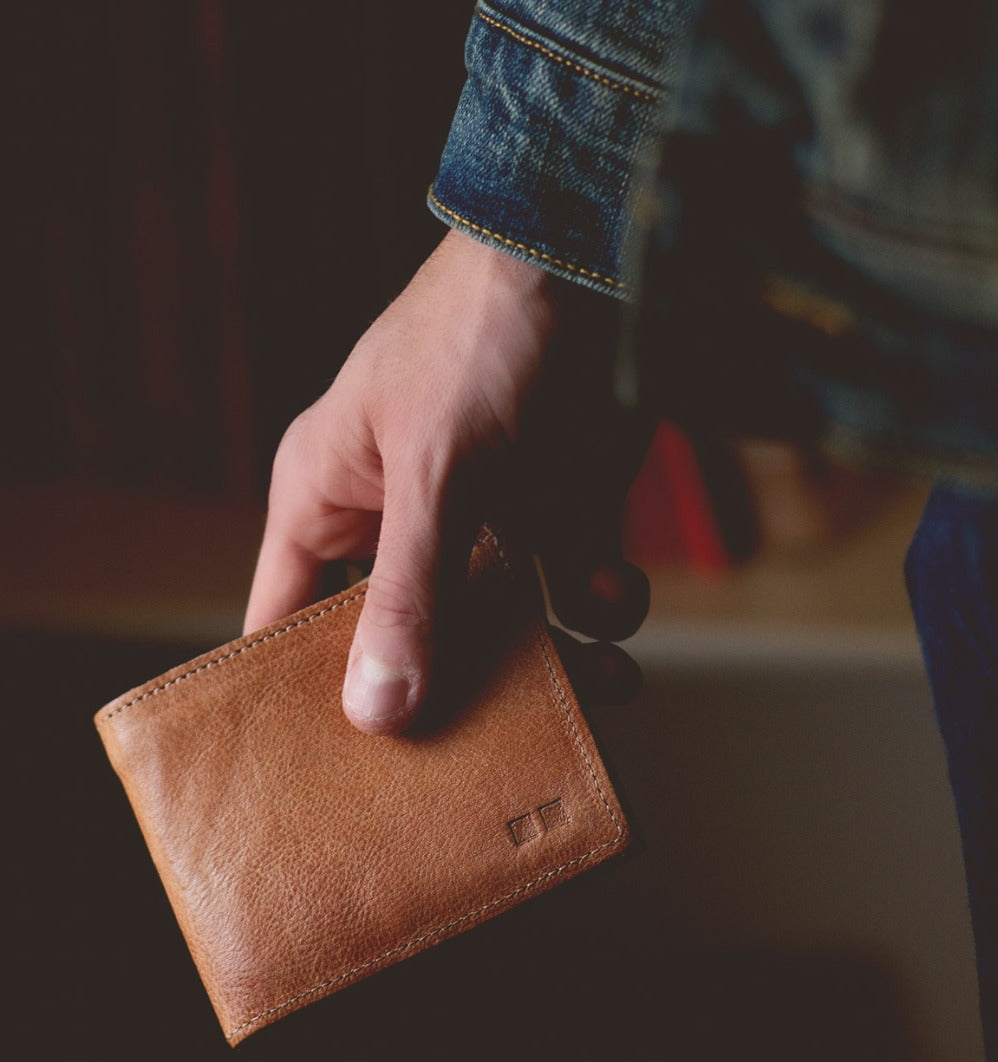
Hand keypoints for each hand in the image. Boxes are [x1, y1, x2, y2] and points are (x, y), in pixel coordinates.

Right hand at [245, 230, 649, 732]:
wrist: (601, 253)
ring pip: (504, 626)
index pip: (285, 618)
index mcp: (331, 498)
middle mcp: (402, 517)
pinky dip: (601, 601)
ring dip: (552, 657)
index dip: (295, 694)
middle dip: (452, 692)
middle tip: (488, 758)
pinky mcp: (559, 507)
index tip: (325, 775)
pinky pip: (572, 588)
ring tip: (597, 682)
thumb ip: (411, 593)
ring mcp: (484, 516)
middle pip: (407, 639)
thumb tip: (376, 710)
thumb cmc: (485, 336)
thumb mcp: (438, 470)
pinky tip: (615, 589)